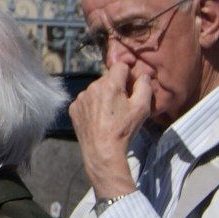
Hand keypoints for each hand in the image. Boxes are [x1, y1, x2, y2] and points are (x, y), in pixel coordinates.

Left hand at [69, 59, 149, 200]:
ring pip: (96, 90)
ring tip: (110, 115)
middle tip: (122, 105)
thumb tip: (142, 75)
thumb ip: (144, 86)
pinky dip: (92, 106)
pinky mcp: (73, 108)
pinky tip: (98, 119)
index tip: (131, 88)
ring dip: (103, 96)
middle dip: (116, 87)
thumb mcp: (142, 107)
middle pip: (108, 78)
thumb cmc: (124, 129)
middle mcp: (92, 87)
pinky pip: (86, 101)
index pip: (120, 66)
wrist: (102, 151)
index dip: (129, 75)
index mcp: (109, 84)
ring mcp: (80, 98)